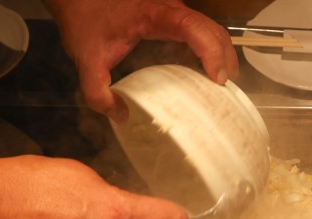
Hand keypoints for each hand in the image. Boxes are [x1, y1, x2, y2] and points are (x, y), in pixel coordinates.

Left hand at [45, 0, 238, 119]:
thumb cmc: (85, 19)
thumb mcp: (87, 59)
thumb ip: (97, 92)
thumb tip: (121, 115)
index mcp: (155, 15)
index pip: (193, 28)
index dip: (211, 51)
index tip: (216, 78)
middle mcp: (170, 9)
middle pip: (212, 29)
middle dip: (225, 57)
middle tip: (226, 89)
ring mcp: (173, 12)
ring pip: (210, 28)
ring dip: (221, 53)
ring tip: (221, 83)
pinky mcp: (172, 18)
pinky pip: (199, 31)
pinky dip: (209, 50)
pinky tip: (205, 72)